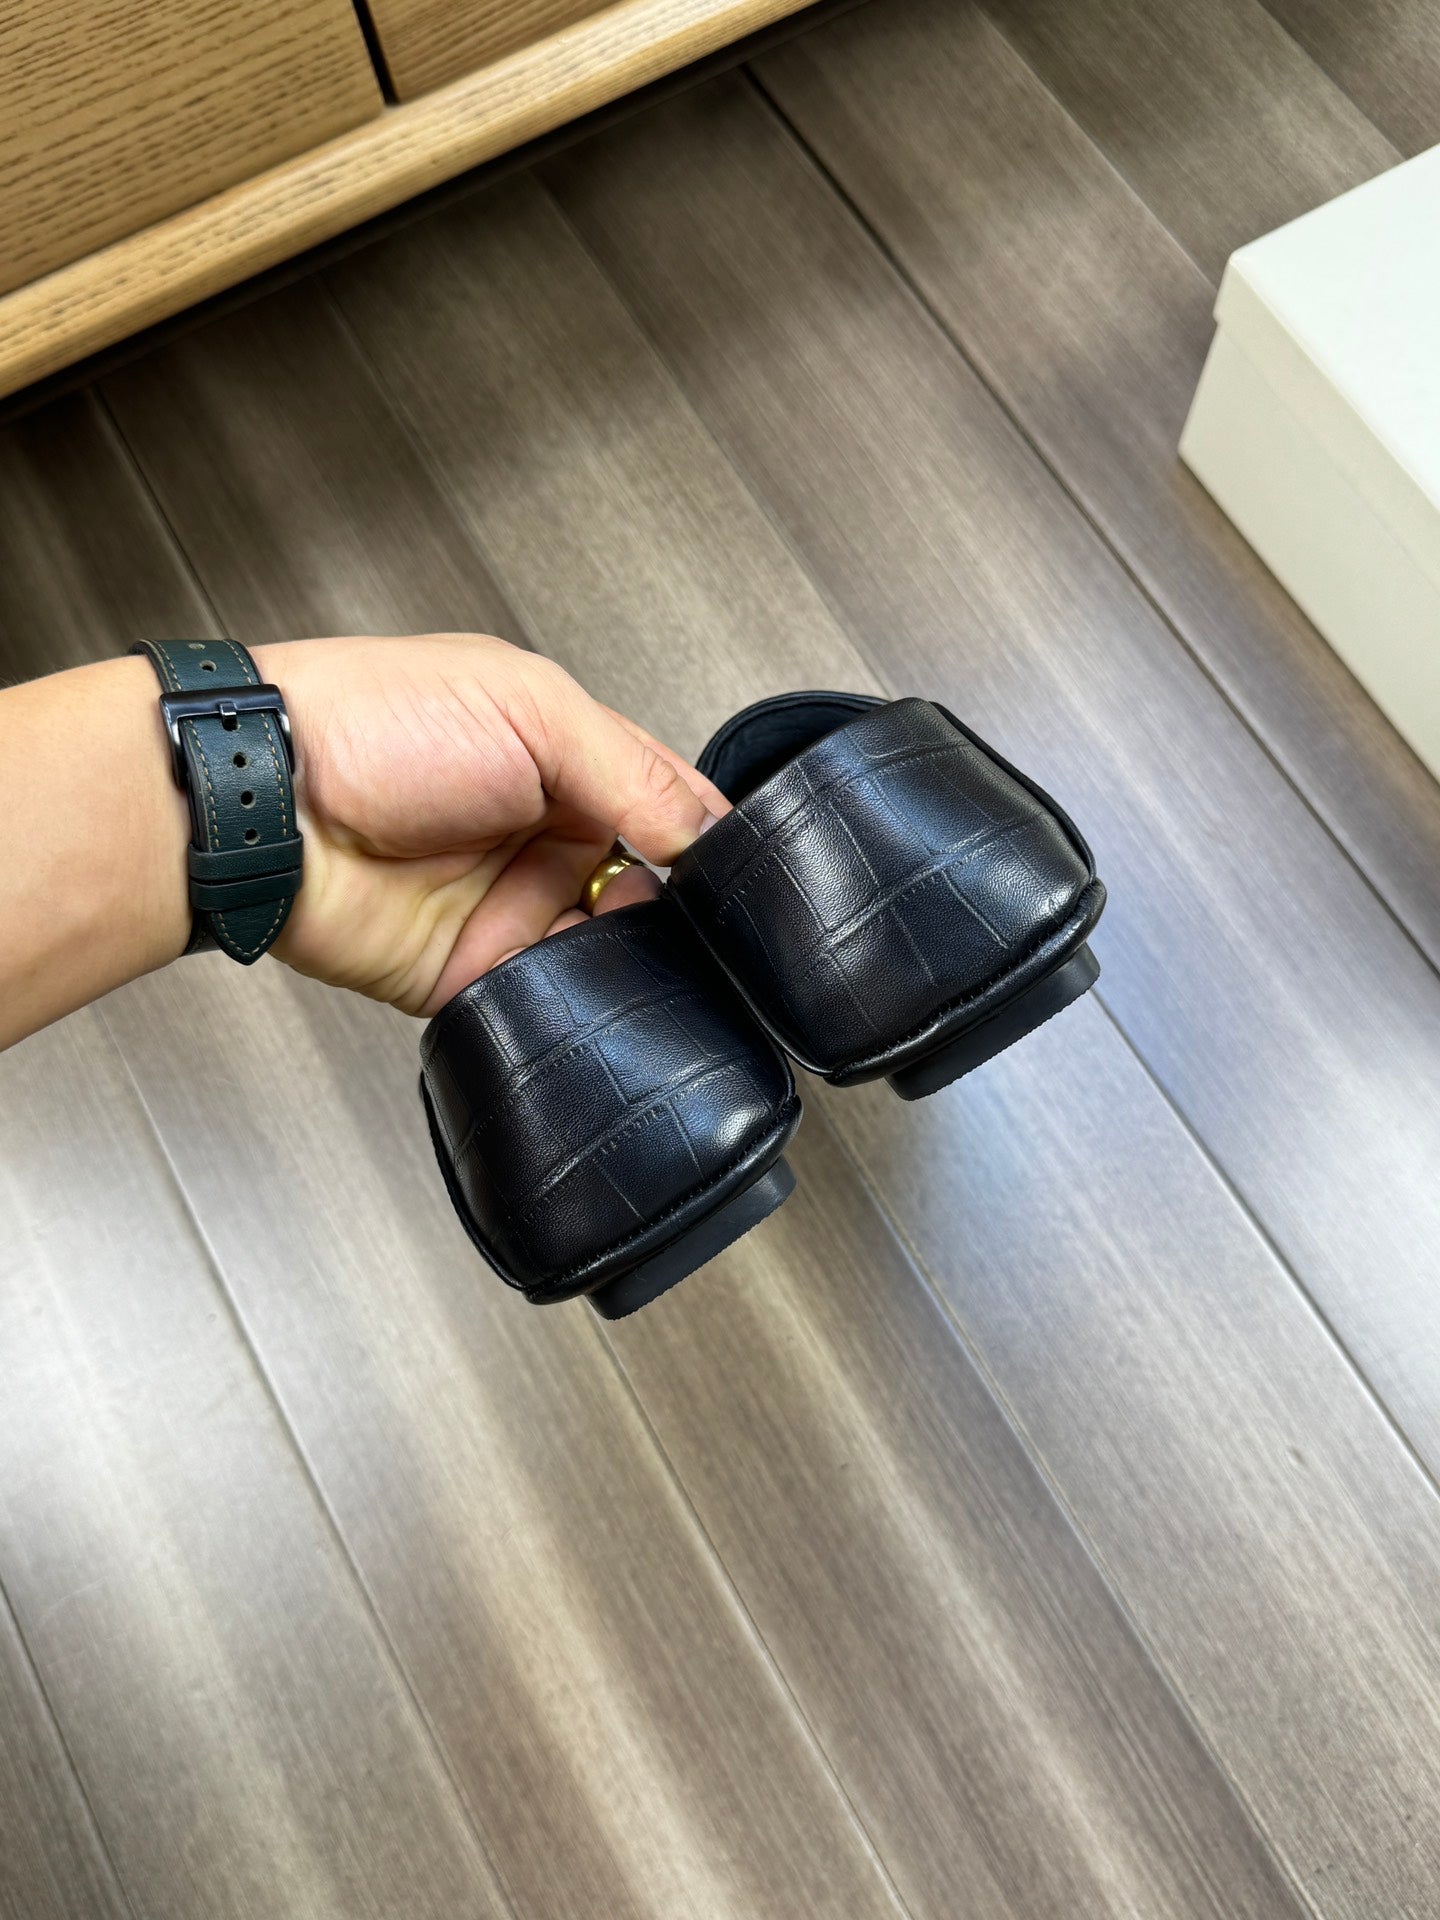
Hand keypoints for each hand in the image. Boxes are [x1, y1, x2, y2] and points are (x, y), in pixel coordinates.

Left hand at [252, 634, 727, 1015]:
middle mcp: (543, 833)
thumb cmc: (373, 722)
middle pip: (650, 884)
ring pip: (608, 950)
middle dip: (673, 903)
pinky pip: (547, 1000)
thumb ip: (633, 771)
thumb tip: (708, 834)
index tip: (731, 864)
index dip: (704, 835)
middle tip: (668, 899)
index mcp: (563, 757)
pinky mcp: (474, 973)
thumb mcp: (532, 710)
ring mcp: (510, 905)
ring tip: (620, 933)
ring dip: (629, 953)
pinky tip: (582, 979)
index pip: (665, 800)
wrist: (270, 805)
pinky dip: (573, 999)